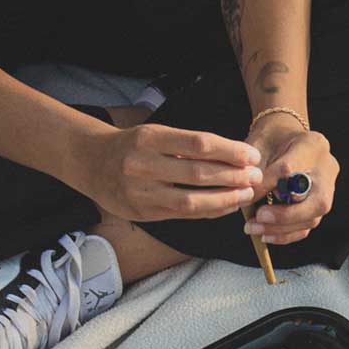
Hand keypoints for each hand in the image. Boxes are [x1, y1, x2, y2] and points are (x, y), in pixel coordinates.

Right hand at [86, 123, 262, 222]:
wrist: (91, 163)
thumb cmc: (132, 146)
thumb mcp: (154, 134)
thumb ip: (186, 146)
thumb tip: (233, 157)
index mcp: (149, 138)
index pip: (198, 144)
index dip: (229, 151)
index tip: (251, 155)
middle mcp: (143, 165)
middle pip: (198, 173)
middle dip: (232, 176)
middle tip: (256, 176)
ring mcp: (142, 192)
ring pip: (192, 199)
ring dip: (224, 198)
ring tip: (246, 194)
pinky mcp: (144, 213)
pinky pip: (184, 214)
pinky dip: (209, 210)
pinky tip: (226, 206)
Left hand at [244, 116, 338, 244]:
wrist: (283, 139)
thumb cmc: (269, 141)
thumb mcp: (258, 146)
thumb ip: (254, 169)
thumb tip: (245, 198)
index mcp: (311, 145)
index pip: (290, 169)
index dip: (268, 185)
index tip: (248, 195)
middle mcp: (326, 169)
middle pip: (316, 201)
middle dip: (285, 215)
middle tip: (259, 218)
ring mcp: (327, 190)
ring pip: (311, 219)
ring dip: (281, 229)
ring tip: (254, 228)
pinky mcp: (318, 206)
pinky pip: (306, 227)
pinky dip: (285, 235)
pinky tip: (265, 235)